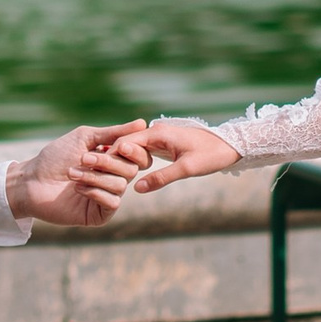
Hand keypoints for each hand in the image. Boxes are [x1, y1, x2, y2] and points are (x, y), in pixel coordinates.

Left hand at [4, 127, 150, 230]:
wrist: (32, 181)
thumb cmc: (55, 157)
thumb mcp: (85, 137)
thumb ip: (113, 132)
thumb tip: (143, 122)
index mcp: (113, 160)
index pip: (139, 157)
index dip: (134, 150)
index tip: (118, 145)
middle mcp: (114, 178)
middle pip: (132, 170)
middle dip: (108, 162)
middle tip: (83, 158)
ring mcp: (107, 196)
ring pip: (121, 185)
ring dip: (95, 177)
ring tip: (72, 173)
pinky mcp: (99, 214)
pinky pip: (112, 203)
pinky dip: (95, 192)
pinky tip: (77, 188)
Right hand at [88, 117, 242, 191]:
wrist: (229, 146)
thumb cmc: (210, 156)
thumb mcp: (186, 169)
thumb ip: (161, 178)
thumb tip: (136, 189)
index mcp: (158, 134)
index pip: (125, 142)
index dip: (110, 157)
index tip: (95, 170)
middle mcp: (156, 132)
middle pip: (125, 144)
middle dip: (110, 158)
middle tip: (90, 172)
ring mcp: (159, 138)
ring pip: (132, 149)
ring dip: (119, 160)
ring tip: (101, 175)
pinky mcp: (163, 145)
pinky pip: (142, 152)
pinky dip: (131, 161)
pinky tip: (122, 174)